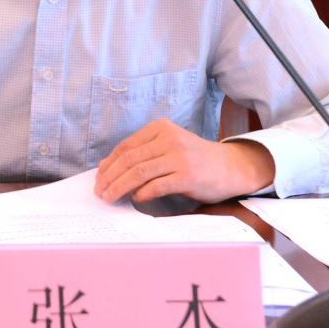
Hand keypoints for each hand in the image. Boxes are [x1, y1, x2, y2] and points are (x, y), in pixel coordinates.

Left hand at [93, 119, 274, 204]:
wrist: (230, 167)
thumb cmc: (194, 159)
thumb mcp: (168, 146)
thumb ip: (142, 153)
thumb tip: (107, 167)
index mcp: (161, 128)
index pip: (126, 146)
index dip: (109, 164)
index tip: (98, 178)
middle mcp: (169, 139)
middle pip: (129, 159)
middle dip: (110, 177)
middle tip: (100, 192)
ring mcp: (179, 157)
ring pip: (138, 172)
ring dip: (120, 187)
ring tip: (110, 197)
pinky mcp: (187, 176)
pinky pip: (156, 186)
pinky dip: (141, 194)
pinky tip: (135, 199)